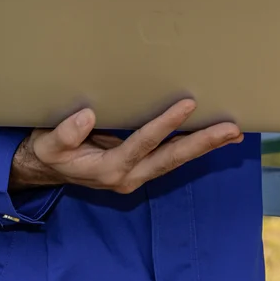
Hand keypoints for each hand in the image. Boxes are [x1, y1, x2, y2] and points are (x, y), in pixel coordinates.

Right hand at [8, 98, 241, 193]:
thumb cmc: (49, 153)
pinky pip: (171, 158)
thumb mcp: (48, 143)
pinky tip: (213, 137)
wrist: (46, 172)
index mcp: (108, 169)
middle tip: (231, 129)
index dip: (165, 124)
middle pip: (171, 158)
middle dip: (202, 143)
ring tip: (233, 132)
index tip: (187, 104)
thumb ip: (65, 133)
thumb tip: (86, 116)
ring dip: (205, 146)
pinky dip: (193, 147)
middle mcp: (129, 176)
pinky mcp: (141, 169)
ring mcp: (137, 175)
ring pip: (176, 160)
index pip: (142, 143)